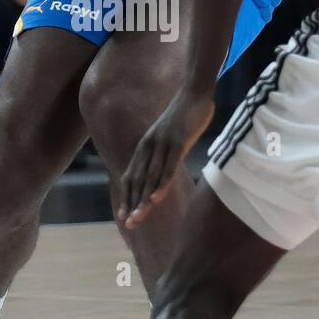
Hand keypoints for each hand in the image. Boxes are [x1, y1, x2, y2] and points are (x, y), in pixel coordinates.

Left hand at [119, 87, 215, 228]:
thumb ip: (163, 152)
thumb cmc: (184, 116)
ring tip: (138, 219)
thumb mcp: (169, 136)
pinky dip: (161, 184)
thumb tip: (162, 169)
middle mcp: (149, 146)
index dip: (127, 196)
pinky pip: (168, 167)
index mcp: (145, 146)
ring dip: (143, 200)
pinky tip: (156, 199)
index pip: (131, 175)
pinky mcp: (177, 142)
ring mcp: (162, 144)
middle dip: (132, 204)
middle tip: (128, 225)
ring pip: (150, 177)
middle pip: (138, 180)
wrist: (194, 92)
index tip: (123, 215)